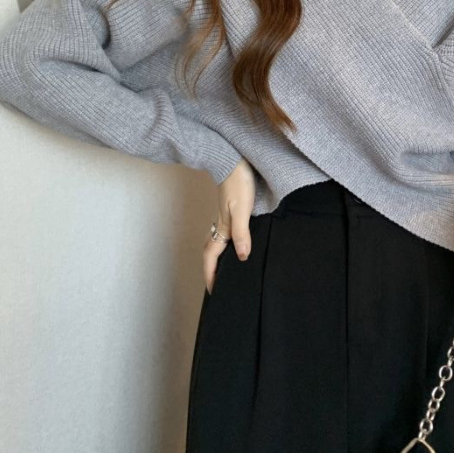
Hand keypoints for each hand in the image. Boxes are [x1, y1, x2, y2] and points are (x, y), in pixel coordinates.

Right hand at [203, 157, 255, 293]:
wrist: (234, 161)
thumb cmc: (238, 183)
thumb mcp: (242, 209)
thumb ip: (242, 232)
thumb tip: (242, 256)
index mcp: (222, 227)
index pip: (212, 257)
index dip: (211, 275)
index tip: (213, 291)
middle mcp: (221, 224)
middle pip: (212, 252)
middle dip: (211, 270)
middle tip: (216, 285)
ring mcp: (225, 217)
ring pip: (218, 243)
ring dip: (218, 258)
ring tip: (224, 271)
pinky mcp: (231, 210)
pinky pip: (225, 234)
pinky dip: (226, 245)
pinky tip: (236, 246)